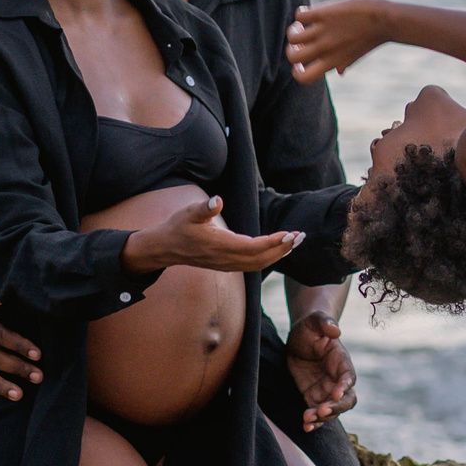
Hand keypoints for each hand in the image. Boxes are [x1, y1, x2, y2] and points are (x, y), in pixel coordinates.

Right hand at [123, 196, 305, 274]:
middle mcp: (226, 259)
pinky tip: (278, 248)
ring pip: (259, 264)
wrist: (165, 248)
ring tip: (294, 241)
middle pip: (261, 259)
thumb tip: (217, 200)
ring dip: (278, 254)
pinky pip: (253, 265)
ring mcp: (227, 265)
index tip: (289, 234)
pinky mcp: (227, 265)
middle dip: (283, 249)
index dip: (273, 242)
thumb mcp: (188, 213)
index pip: (253, 247)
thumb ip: (205, 208)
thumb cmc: (178, 227)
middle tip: (301, 236)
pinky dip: (268, 258)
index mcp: (220, 246)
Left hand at [285, 309, 357, 431]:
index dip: (344, 386)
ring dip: (322, 418)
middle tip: (321, 410)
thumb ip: (325, 322)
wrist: (300, 338)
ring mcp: (327, 390)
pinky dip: (314, 423)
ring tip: (306, 419)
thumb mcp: (314, 321)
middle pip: (347, 400)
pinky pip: (318, 414)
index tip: (335, 394)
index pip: (349, 377)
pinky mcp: (314, 397)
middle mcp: (337, 379)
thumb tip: (336, 330)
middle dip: (336, 408)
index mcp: (341, 361)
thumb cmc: (310, 328)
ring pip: (332, 411)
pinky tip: (305, 427)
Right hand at [286, 0, 390, 84]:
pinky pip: (301, 15)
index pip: (303, 78)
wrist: (386, 20)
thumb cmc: (372, 37)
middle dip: (291, 49)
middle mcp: (325, 49)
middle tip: (300, 41)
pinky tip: (309, 11)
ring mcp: (324, 31)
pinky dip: (301, 13)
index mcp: (331, 62)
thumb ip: (343, 63)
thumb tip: (339, 72)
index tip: (301, 63)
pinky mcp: (324, 13)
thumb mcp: (356, 55)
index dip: (296, 71)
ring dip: (293, 30)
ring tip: (301, 24)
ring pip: (293, 36)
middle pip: (292, 56)